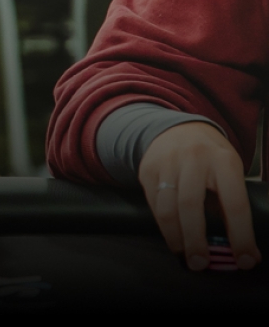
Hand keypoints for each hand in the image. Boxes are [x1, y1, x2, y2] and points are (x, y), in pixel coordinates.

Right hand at [138, 121, 260, 270]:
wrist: (177, 129)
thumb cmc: (211, 158)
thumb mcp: (230, 172)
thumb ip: (232, 205)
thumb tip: (243, 250)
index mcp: (224, 162)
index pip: (235, 204)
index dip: (241, 236)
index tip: (245, 260)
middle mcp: (193, 159)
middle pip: (191, 206)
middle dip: (196, 240)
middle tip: (200, 264)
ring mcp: (166, 163)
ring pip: (166, 207)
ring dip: (175, 237)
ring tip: (184, 254)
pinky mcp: (147, 170)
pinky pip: (153, 205)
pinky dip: (163, 225)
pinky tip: (172, 236)